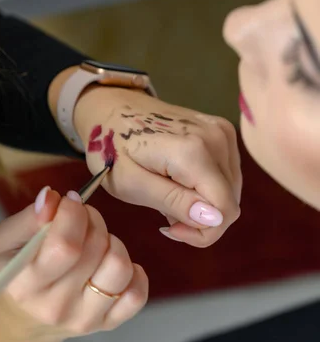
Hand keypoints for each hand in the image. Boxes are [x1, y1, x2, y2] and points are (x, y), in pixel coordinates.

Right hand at [0, 187, 147, 341]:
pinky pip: (137, 294)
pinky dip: (133, 272)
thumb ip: (29, 217)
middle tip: (81, 218)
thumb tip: (52, 198)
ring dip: (112, 242)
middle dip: (92, 219)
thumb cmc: (17, 271)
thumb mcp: (7, 240)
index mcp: (26, 285)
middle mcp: (56, 306)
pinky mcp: (108, 323)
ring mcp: (85, 318)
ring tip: (96, 240)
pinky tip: (110, 263)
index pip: (65, 246)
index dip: (73, 213)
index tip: (70, 201)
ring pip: (119, 267)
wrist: (25, 319)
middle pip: (95, 249)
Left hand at [74, 87, 241, 247]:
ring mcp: (221, 131)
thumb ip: (174, 202)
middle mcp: (216, 138)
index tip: (169, 228)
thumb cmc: (112, 148)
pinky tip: (179, 181)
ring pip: (230, 191)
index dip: (201, 232)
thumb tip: (215, 219)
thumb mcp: (131, 183)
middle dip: (200, 220)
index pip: (225, 210)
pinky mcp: (222, 130)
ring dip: (203, 204)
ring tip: (168, 193)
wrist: (110, 109)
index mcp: (193, 151)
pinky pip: (227, 174)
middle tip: (164, 212)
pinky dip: (206, 187)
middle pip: (230, 202)